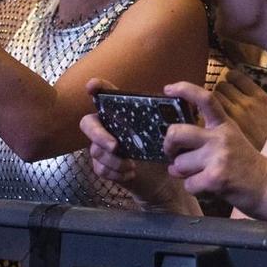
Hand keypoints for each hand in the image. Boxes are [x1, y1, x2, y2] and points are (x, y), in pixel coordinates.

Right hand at [80, 78, 188, 210]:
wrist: (163, 180)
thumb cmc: (165, 150)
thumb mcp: (172, 131)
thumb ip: (175, 114)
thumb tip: (178, 96)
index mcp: (122, 113)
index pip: (105, 95)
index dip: (95, 88)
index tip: (92, 86)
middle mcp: (108, 127)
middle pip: (88, 123)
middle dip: (98, 134)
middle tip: (115, 146)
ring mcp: (103, 147)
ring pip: (95, 150)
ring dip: (114, 161)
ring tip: (133, 166)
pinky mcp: (104, 165)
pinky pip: (100, 168)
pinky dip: (116, 173)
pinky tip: (130, 174)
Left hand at [160, 81, 266, 217]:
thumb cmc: (246, 165)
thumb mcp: (231, 139)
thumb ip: (205, 137)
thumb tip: (174, 147)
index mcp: (224, 125)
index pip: (204, 99)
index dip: (184, 89)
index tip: (167, 89)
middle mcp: (220, 137)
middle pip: (176, 132)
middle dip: (168, 146)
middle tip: (173, 153)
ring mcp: (217, 157)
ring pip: (179, 164)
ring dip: (183, 173)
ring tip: (200, 174)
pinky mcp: (215, 177)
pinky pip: (188, 183)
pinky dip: (193, 188)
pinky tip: (208, 186)